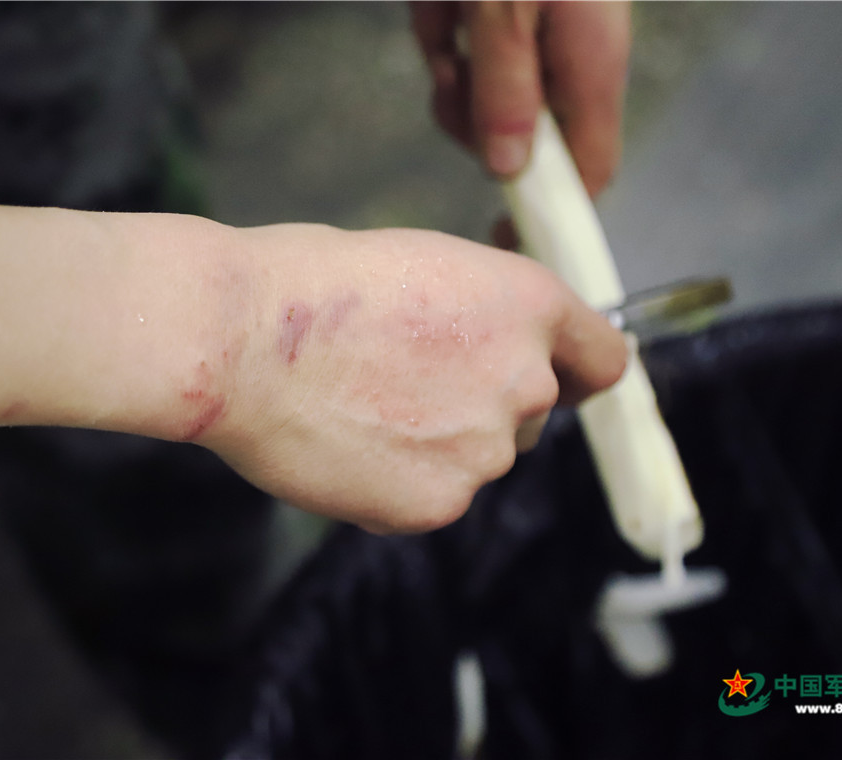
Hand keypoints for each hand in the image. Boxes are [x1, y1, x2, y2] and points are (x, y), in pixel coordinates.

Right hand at [199, 224, 625, 532]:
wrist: (239, 339)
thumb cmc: (310, 282)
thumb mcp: (423, 266)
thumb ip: (481, 316)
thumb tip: (486, 349)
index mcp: (528, 304)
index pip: (601, 359)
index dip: (574, 370)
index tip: (554, 378)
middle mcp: (524, 380)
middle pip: (531, 411)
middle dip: (483, 402)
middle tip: (404, 383)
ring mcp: (483, 451)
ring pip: (478, 457)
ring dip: (438, 444)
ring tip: (359, 411)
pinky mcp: (436, 504)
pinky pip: (432, 496)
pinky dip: (397, 481)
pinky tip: (345, 446)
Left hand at [411, 1, 630, 191]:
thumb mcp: (506, 7)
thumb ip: (505, 87)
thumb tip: (506, 169)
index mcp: (592, 63)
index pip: (590, 168)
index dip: (550, 210)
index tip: (501, 235)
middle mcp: (574, 57)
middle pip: (523, 136)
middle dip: (473, 119)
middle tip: (450, 80)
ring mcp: (542, 35)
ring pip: (485, 96)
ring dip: (452, 73)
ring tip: (446, 16)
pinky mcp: (505, 11)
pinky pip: (466, 50)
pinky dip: (444, 32)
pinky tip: (441, 4)